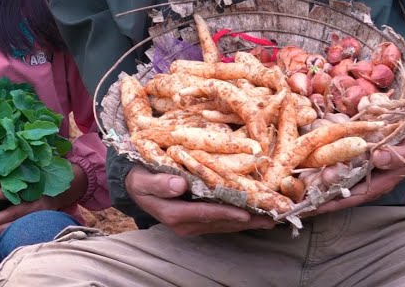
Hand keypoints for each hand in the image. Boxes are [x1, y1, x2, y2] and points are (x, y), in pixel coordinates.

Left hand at [0, 164, 87, 234]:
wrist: (69, 186)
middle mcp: (35, 203)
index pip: (12, 192)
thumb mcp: (35, 169)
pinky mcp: (38, 220)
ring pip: (17, 224)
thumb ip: (20, 170)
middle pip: (13, 213)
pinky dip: (10, 232)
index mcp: (32, 188)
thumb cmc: (46, 174)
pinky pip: (23, 228)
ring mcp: (37, 214)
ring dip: (1, 229)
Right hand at [124, 166, 273, 236]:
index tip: (247, 212)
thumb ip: (159, 183)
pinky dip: (237, 218)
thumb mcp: (142, 179)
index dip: (227, 213)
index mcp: (173, 214)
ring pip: (223, 224)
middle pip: (220, 222)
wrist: (133, 186)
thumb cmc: (139, 179)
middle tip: (271, 216)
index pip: (205, 213)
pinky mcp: (197, 221)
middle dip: (246, 220)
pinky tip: (253, 215)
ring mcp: (192, 224)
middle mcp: (185, 224)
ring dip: (247, 221)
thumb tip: (179, 184)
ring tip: (270, 217)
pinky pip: (220, 221)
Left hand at [309, 116, 404, 214]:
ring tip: (298, 184)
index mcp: (382, 181)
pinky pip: (340, 161)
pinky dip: (325, 162)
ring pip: (338, 177)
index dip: (333, 203)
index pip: (354, 196)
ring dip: (319, 180)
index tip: (313, 208)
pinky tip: (308, 161)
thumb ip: (396, 156)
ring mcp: (363, 166)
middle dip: (320, 192)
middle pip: (341, 189)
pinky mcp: (359, 154)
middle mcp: (370, 177)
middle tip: (300, 193)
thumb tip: (377, 158)